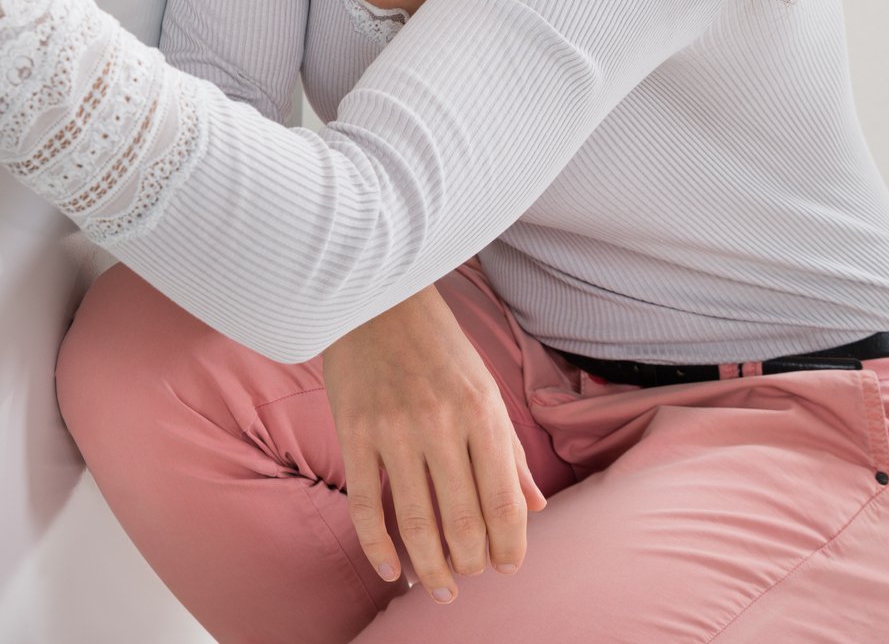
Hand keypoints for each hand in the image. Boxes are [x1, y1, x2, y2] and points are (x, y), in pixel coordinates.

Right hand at [321, 284, 547, 602]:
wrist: (374, 298)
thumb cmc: (438, 344)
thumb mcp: (485, 388)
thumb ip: (510, 450)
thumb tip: (534, 507)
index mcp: (481, 413)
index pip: (504, 501)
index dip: (510, 545)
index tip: (508, 567)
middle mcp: (441, 425)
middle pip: (461, 520)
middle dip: (470, 562)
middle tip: (470, 578)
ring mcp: (393, 431)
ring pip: (415, 521)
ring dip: (429, 567)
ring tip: (437, 589)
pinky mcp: (354, 433)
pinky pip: (364, 504)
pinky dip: (377, 546)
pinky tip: (389, 569)